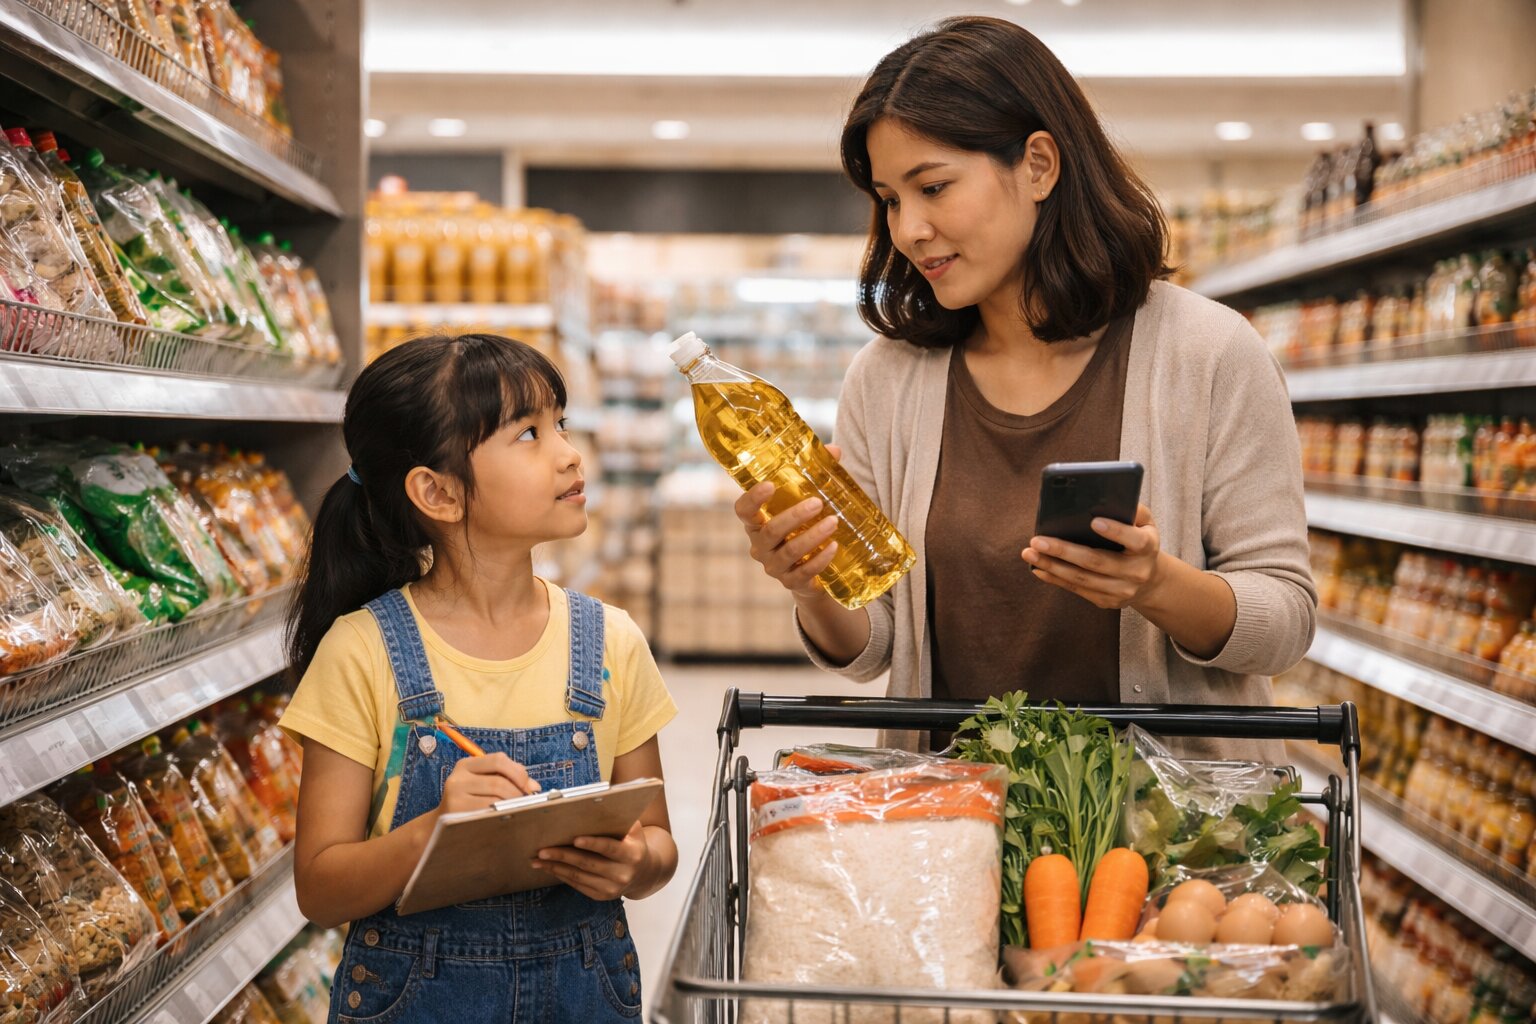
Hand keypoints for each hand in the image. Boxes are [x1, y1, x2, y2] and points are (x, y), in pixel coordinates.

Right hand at [436, 753, 539, 816]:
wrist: (439, 828)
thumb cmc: (469, 804)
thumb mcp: (483, 785)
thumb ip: (508, 780)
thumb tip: (535, 786)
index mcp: (466, 764)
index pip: (498, 760)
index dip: (518, 772)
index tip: (529, 787)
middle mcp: (458, 777)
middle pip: (499, 781)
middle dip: (518, 794)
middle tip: (528, 805)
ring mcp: (454, 795)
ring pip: (494, 798)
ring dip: (513, 806)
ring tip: (520, 812)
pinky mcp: (455, 813)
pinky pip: (486, 813)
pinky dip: (501, 816)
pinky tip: (506, 820)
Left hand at [531, 821, 649, 900]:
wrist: (643, 872)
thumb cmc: (632, 843)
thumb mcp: (633, 830)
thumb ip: (619, 819)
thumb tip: (594, 805)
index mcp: (632, 854)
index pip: (609, 848)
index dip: (592, 843)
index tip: (574, 839)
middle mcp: (622, 874)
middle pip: (588, 863)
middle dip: (563, 856)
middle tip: (543, 850)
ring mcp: (612, 889)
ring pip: (579, 877)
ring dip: (556, 868)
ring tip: (537, 860)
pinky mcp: (602, 896)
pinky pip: (578, 885)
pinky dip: (562, 876)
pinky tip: (549, 867)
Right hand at [733, 445, 842, 599]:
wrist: (810, 574)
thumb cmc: (803, 529)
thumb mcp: (806, 503)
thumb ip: (816, 476)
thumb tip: (834, 450)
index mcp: (757, 523)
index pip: (743, 511)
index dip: (752, 498)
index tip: (770, 484)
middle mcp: (760, 546)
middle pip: (771, 530)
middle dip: (794, 516)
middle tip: (817, 503)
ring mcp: (774, 567)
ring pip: (790, 551)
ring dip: (813, 536)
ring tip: (834, 522)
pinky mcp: (791, 583)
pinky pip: (804, 572)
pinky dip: (820, 559)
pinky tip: (834, 547)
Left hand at [1022, 503, 1164, 610]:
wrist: (1150, 581)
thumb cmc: (1139, 540)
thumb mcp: (1145, 523)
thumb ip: (1132, 509)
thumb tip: (1107, 498)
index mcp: (1148, 547)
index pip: (1135, 540)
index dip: (1116, 531)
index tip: (1094, 521)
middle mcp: (1137, 572)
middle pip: (1097, 561)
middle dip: (1064, 550)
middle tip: (1037, 540)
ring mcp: (1122, 590)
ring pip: (1082, 579)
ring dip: (1052, 566)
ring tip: (1029, 554)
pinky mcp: (1107, 601)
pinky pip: (1077, 590)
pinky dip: (1055, 579)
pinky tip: (1038, 568)